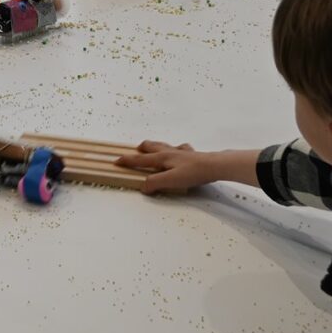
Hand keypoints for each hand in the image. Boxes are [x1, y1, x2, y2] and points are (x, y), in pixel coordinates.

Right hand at [115, 141, 247, 194]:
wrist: (214, 165)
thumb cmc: (193, 172)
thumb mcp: (170, 181)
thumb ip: (154, 183)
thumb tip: (143, 186)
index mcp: (162, 158)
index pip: (140, 160)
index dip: (127, 160)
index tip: (117, 160)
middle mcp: (169, 152)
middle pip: (151, 147)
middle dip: (141, 149)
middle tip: (135, 150)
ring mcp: (181, 152)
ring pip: (164, 145)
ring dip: (155, 146)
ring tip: (152, 147)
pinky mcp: (192, 154)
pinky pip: (181, 149)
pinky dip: (176, 149)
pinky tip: (179, 152)